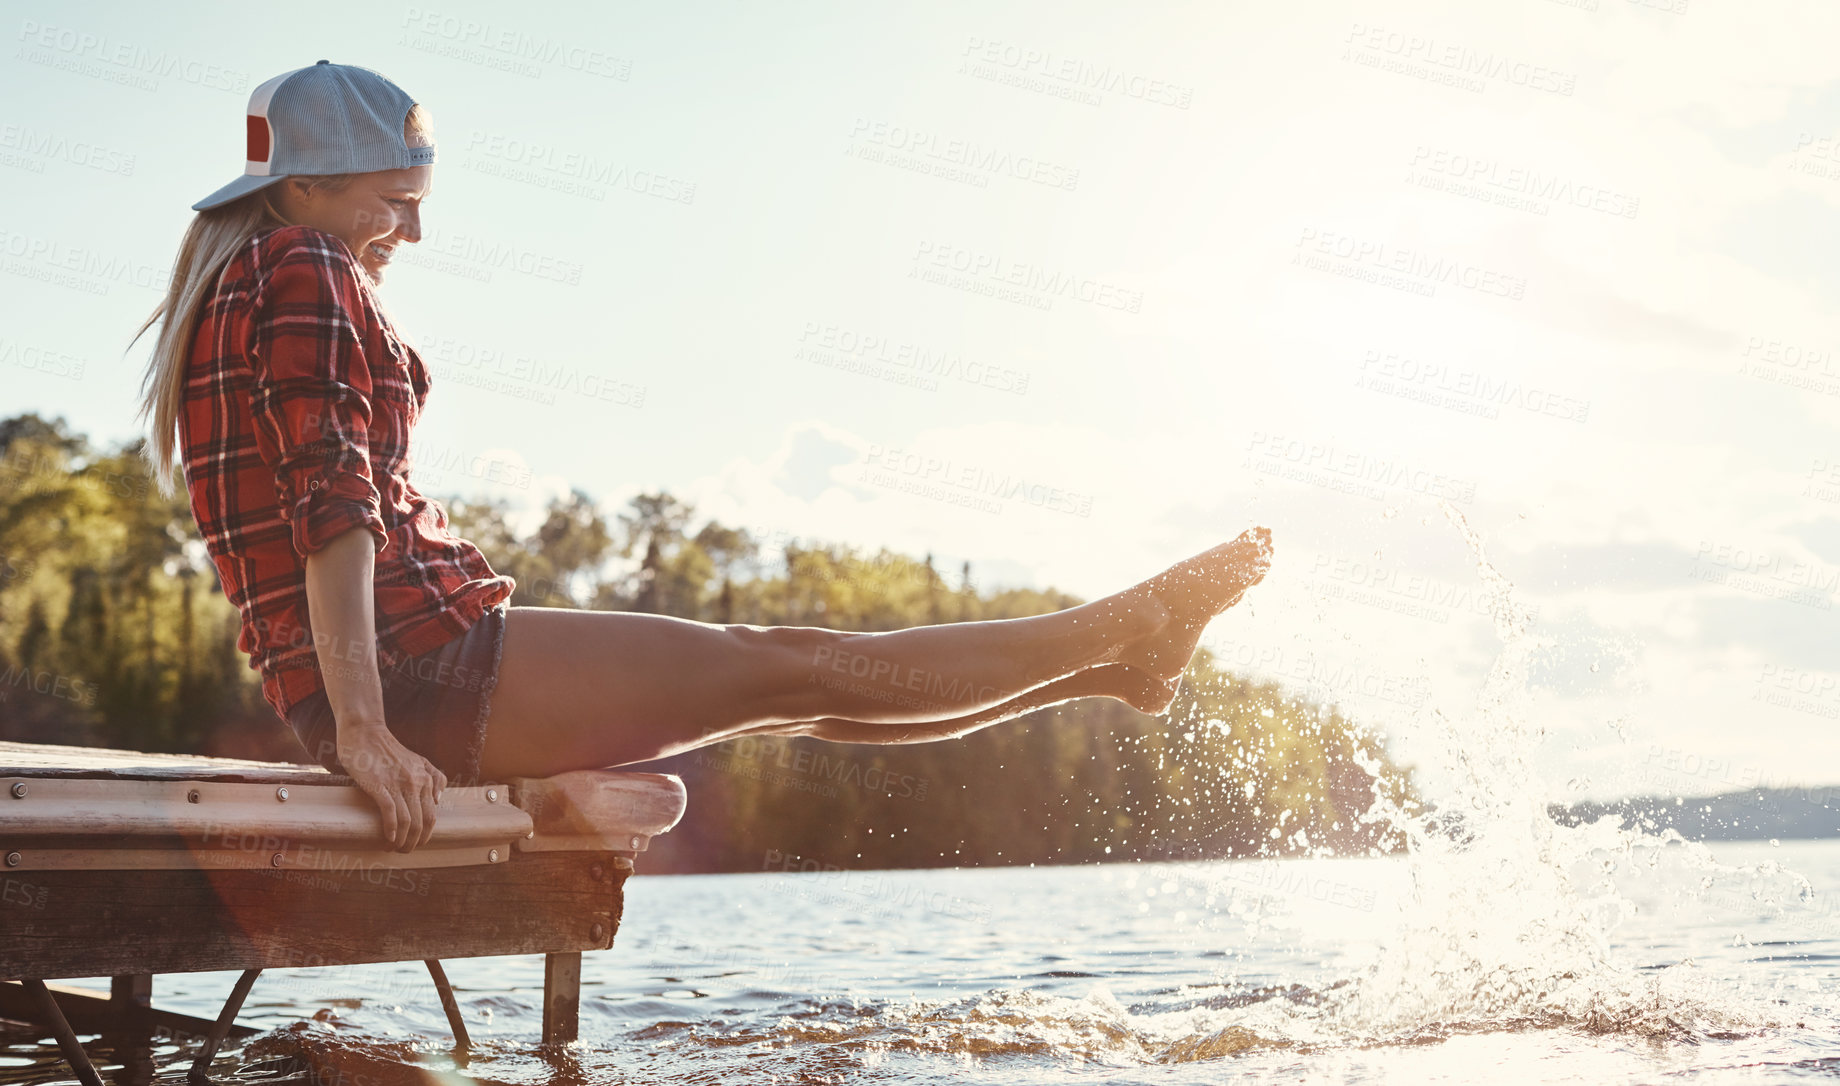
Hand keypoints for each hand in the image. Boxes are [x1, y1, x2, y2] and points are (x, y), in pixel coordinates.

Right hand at [337, 722, 445, 851]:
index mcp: (426, 778)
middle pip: (423, 821)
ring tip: (394, 848)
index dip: (426, 834)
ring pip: (408, 821)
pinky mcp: (379, 784)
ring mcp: (398, 783)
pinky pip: (390, 812)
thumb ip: (433, 776)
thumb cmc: (388, 748)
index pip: (433, 815)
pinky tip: (388, 838)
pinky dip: (391, 829)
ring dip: (403, 840)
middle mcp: (416, 782)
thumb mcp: (418, 759)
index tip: (417, 843)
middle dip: (415, 842)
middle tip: (405, 851)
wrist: (364, 731)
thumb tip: (439, 800)